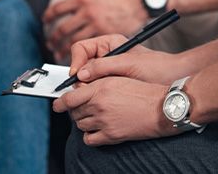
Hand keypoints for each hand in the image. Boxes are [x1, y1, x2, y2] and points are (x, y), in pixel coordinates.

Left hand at [43, 0, 145, 58]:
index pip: (59, 8)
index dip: (49, 15)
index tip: (46, 19)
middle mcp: (88, 13)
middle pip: (64, 29)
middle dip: (53, 37)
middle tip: (49, 42)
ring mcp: (97, 25)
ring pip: (75, 41)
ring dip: (64, 49)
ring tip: (58, 53)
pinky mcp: (106, 35)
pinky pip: (90, 47)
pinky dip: (81, 54)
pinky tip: (78, 56)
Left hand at [53, 76, 175, 145]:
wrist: (160, 108)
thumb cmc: (142, 90)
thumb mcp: (118, 78)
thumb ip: (97, 81)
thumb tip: (81, 86)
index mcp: (100, 88)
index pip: (70, 97)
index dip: (60, 102)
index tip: (57, 104)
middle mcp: (99, 104)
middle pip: (74, 112)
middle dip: (74, 110)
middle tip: (81, 108)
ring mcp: (104, 121)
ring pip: (80, 125)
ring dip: (83, 121)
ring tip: (92, 117)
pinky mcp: (111, 136)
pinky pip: (89, 139)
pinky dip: (89, 136)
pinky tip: (96, 130)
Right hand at [68, 34, 184, 86]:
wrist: (174, 79)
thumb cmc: (156, 67)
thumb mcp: (129, 64)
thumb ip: (103, 66)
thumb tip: (80, 74)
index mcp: (108, 43)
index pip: (80, 48)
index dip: (75, 62)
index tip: (76, 76)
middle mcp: (105, 55)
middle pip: (80, 65)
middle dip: (80, 78)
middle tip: (85, 90)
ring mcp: (108, 71)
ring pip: (86, 79)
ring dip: (87, 88)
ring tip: (96, 96)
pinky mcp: (112, 84)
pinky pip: (96, 89)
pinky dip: (95, 94)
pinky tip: (102, 100)